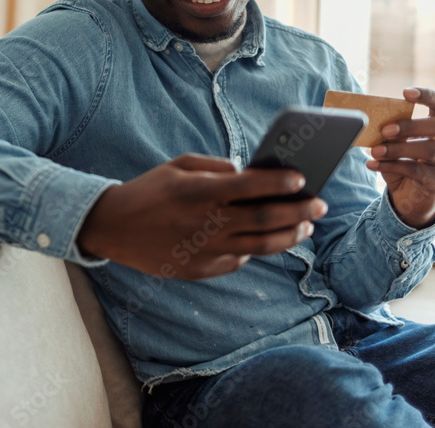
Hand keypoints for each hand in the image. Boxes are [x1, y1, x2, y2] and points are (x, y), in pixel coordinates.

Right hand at [76, 153, 327, 278]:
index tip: (302, 179)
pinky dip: (257, 250)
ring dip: (289, 236)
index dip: (281, 183)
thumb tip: (249, 173)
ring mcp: (205, 249)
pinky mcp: (201, 270)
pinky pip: (239, 260)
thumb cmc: (149, 190)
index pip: (252, 187)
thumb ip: (216, 166)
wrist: (113, 227)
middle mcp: (207, 222)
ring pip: (261, 246)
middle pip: (265, 218)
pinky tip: (269, 240)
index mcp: (201, 191)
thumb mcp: (178, 165)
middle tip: (320, 205)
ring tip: (306, 227)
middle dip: (299, 211)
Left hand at [366, 87, 434, 227]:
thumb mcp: (398, 145)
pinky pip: (415, 170)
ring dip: (398, 148)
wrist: (413, 200)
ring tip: (375, 150)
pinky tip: (372, 164)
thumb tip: (370, 120)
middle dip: (412, 125)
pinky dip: (391, 166)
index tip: (405, 92)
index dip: (427, 95)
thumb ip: (391, 132)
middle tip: (386, 129)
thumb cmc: (405, 164)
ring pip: (430, 149)